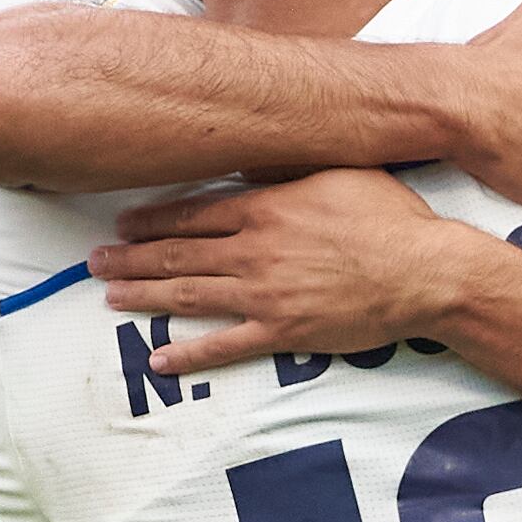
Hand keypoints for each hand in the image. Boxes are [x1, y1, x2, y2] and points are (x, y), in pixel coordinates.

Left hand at [97, 172, 478, 372]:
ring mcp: (266, 295)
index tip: (122, 225)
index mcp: (267, 208)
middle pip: (178, 255)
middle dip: (131, 258)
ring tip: (110, 297)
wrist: (427, 271)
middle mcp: (256, 251)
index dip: (152, 221)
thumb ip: (288, 167)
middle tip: (94, 262)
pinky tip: (160, 360)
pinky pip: (226, 346)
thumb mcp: (339, 171)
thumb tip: (247, 162)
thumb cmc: (392, 217)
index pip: (193, 213)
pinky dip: (190, 355)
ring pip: (189, 296)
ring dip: (144, 297)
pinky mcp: (285, 333)